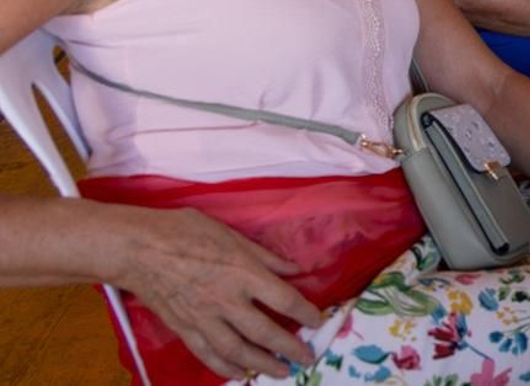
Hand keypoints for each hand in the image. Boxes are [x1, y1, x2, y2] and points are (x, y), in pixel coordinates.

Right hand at [110, 205, 320, 379]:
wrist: (138, 249)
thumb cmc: (185, 233)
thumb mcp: (232, 235)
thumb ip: (265, 256)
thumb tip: (295, 269)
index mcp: (243, 272)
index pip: (283, 299)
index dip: (304, 313)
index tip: (317, 321)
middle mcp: (227, 300)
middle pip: (265, 331)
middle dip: (290, 347)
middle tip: (307, 357)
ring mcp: (204, 318)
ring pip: (238, 350)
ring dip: (263, 364)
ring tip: (281, 372)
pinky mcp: (184, 329)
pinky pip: (208, 355)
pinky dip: (226, 367)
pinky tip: (240, 373)